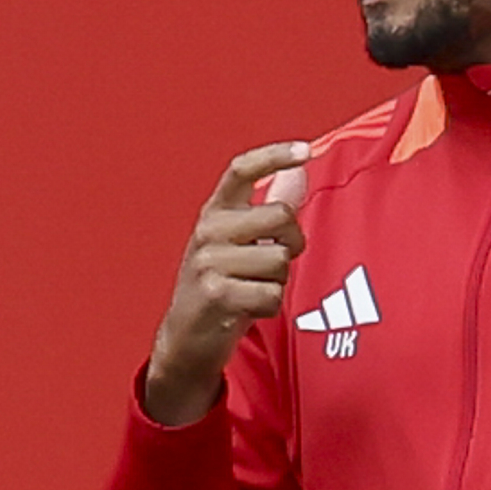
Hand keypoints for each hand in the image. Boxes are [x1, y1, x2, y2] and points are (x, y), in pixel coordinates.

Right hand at [141, 141, 310, 426]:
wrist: (185, 339)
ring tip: (253, 290)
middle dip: (291, 243)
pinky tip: (248, 309)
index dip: (274, 156)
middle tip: (273, 263)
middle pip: (280, 216)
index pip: (241, 170)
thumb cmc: (221, 286)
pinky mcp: (216, 294)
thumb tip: (300, 171)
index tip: (305, 150)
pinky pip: (272, 294)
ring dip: (278, 282)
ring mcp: (208, 262)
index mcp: (214, 213)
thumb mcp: (241, 244)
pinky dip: (270, 307)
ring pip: (280, 260)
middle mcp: (208, 231)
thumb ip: (270, 208)